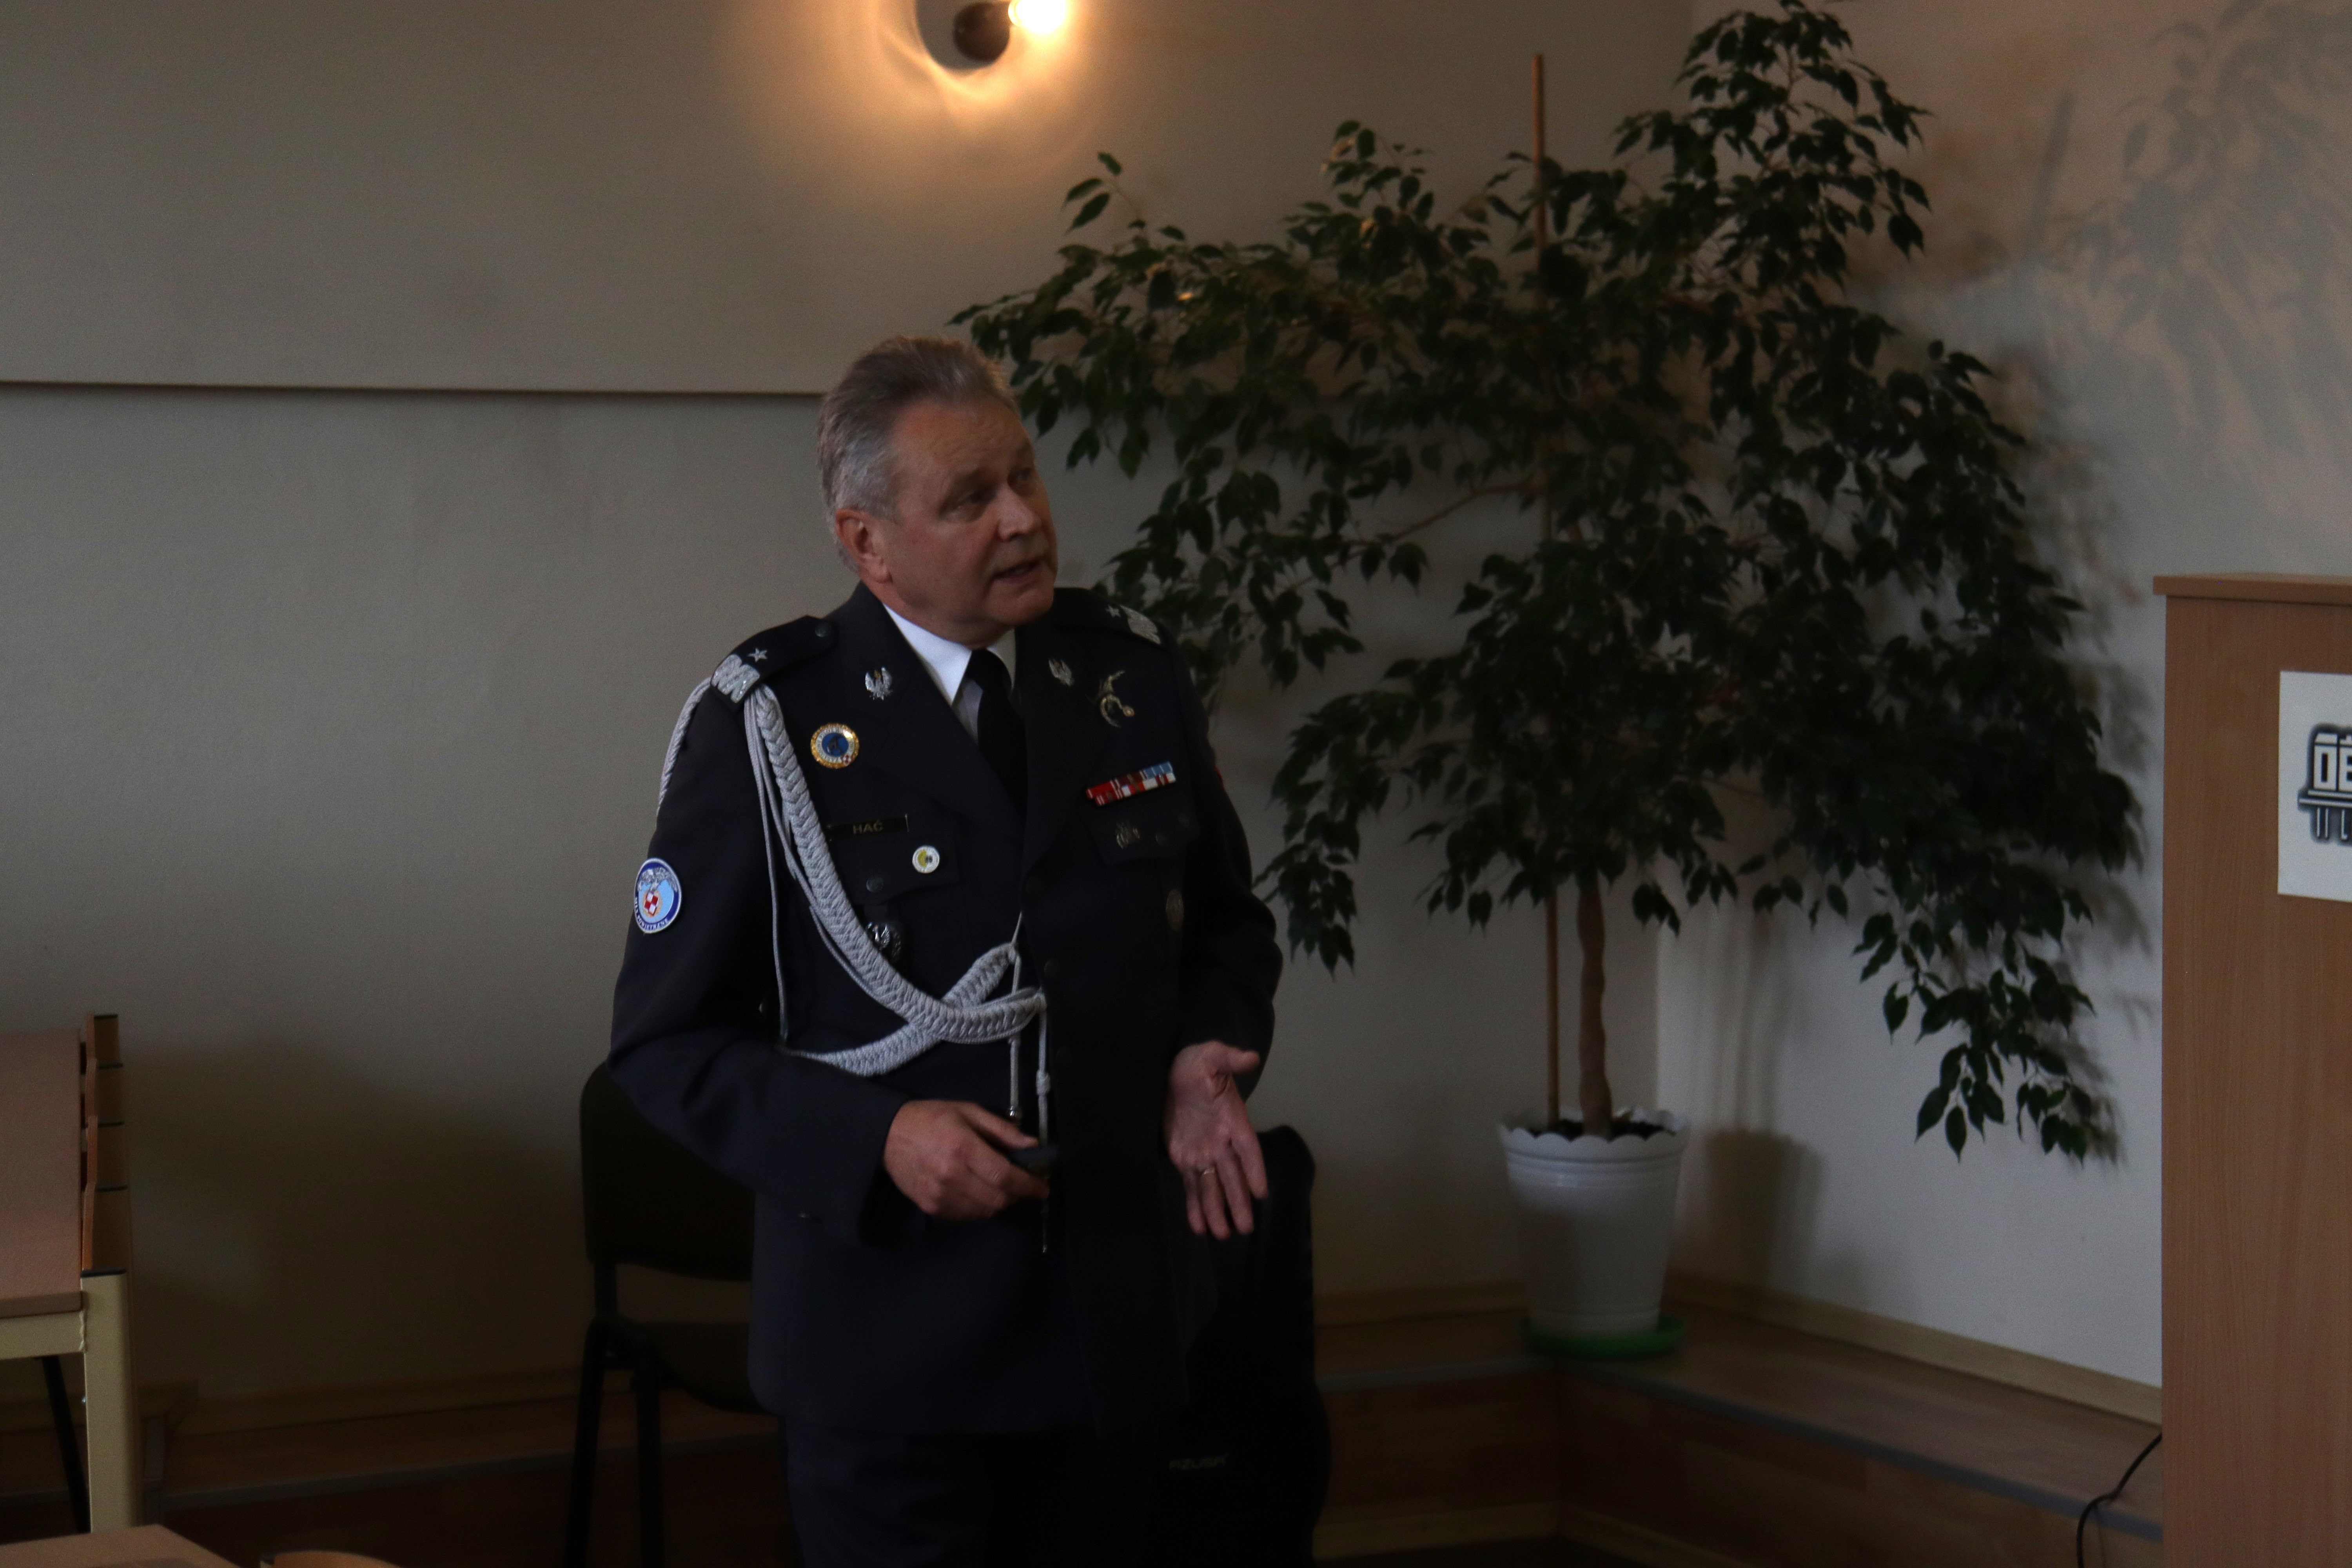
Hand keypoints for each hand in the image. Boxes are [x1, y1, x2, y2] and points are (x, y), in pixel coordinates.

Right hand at [883, 1101, 1047, 1220]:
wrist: (888, 1136)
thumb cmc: (932, 1118)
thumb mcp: (969, 1112)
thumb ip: (1002, 1130)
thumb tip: (1033, 1146)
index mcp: (963, 1148)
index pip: (1004, 1177)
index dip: (1028, 1185)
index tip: (1042, 1187)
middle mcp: (951, 1176)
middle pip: (998, 1199)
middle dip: (1018, 1195)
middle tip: (1024, 1185)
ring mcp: (940, 1195)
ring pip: (985, 1211)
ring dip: (1000, 1202)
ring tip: (1002, 1187)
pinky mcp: (931, 1208)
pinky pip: (967, 1216)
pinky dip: (981, 1208)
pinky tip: (980, 1192)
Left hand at [1165, 1042, 1267, 1238]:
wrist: (1171, 1074)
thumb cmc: (1195, 1064)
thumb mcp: (1210, 1056)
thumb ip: (1228, 1059)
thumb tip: (1251, 1057)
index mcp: (1232, 1120)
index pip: (1247, 1148)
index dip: (1254, 1170)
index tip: (1262, 1192)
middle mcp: (1221, 1142)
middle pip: (1232, 1176)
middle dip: (1238, 1202)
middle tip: (1246, 1228)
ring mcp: (1203, 1152)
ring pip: (1213, 1186)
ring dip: (1218, 1210)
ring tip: (1224, 1235)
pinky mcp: (1184, 1158)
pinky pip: (1191, 1186)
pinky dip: (1194, 1206)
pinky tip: (1199, 1228)